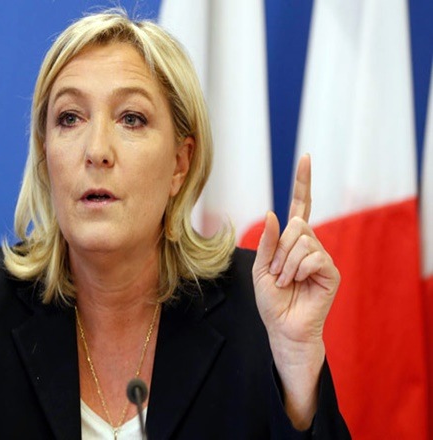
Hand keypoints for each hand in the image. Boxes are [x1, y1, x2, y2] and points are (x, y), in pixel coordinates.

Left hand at [252, 155, 338, 427]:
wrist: (282, 327)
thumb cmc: (271, 300)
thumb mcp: (260, 268)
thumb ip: (267, 242)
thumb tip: (274, 213)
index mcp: (291, 240)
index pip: (299, 205)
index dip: (302, 182)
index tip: (305, 157)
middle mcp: (310, 243)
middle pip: (297, 224)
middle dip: (279, 250)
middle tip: (277, 273)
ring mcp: (322, 256)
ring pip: (303, 241)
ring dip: (286, 264)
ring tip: (286, 281)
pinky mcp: (331, 271)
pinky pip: (313, 256)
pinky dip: (298, 271)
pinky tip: (297, 284)